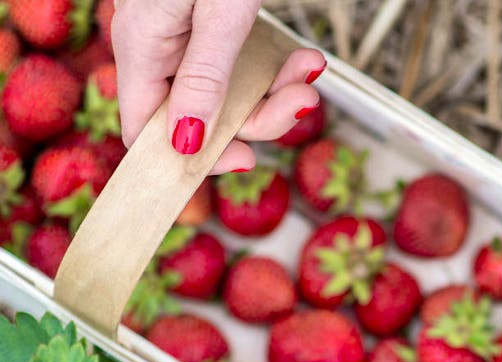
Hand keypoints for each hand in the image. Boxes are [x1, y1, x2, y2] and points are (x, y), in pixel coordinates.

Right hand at [111, 0, 325, 173]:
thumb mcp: (218, 14)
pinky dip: (278, 65)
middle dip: (259, 117)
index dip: (192, 156)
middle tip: (300, 104)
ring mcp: (188, 34)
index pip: (147, 130)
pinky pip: (244, 64)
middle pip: (200, 115)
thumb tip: (184, 144)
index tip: (244, 159)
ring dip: (277, 90)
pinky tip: (305, 58)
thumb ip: (202, 79)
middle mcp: (160, 45)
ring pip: (230, 92)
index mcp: (143, 45)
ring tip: (310, 71)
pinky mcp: (215, 25)